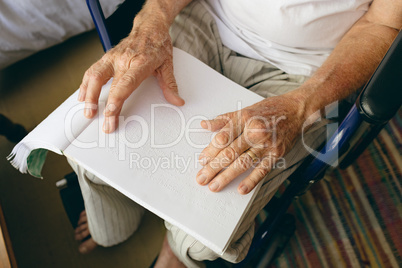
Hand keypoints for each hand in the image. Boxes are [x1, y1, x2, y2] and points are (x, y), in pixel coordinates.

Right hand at [78, 12, 183, 132]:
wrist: (149, 26)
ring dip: (88, 94)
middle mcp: (123, 60)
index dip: (116, 99)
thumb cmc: (157, 45)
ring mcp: (113, 57)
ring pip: (94, 75)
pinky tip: (83, 96)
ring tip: (88, 111)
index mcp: (140, 63)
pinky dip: (86, 84)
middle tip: (102, 122)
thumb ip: (170, 85)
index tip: (111, 113)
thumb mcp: (168, 65)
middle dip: (102, 105)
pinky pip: (92, 71)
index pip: (126, 83)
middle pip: (108, 84)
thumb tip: (177, 100)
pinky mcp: (106, 57)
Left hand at [197, 92, 307, 194]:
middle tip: (201, 179)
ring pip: (242, 163)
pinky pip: (262, 170)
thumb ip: (223, 120)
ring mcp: (266, 144)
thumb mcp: (244, 110)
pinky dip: (251, 181)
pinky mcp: (276, 154)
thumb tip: (204, 124)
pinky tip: (241, 189)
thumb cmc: (269, 110)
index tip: (201, 161)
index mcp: (243, 119)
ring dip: (226, 177)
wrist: (296, 110)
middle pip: (229, 153)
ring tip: (214, 186)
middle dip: (213, 168)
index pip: (222, 138)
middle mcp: (254, 132)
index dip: (210, 151)